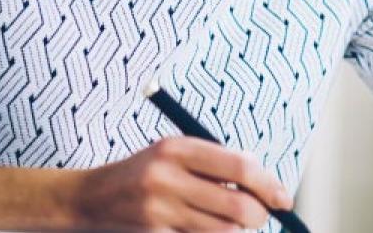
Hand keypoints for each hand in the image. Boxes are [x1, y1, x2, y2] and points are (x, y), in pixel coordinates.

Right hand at [64, 136, 293, 230]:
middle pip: (237, 206)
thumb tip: (265, 184)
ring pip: (224, 230)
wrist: (89, 198)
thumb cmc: (145, 173)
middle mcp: (166, 177)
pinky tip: (201, 227)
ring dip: (235, 229)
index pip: (240, 168)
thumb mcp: (174, 154)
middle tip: (259, 216)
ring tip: (226, 219)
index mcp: (176, 148)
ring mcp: (157, 211)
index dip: (269, 185)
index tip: (283, 198)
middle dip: (258, 215)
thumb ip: (216, 163)